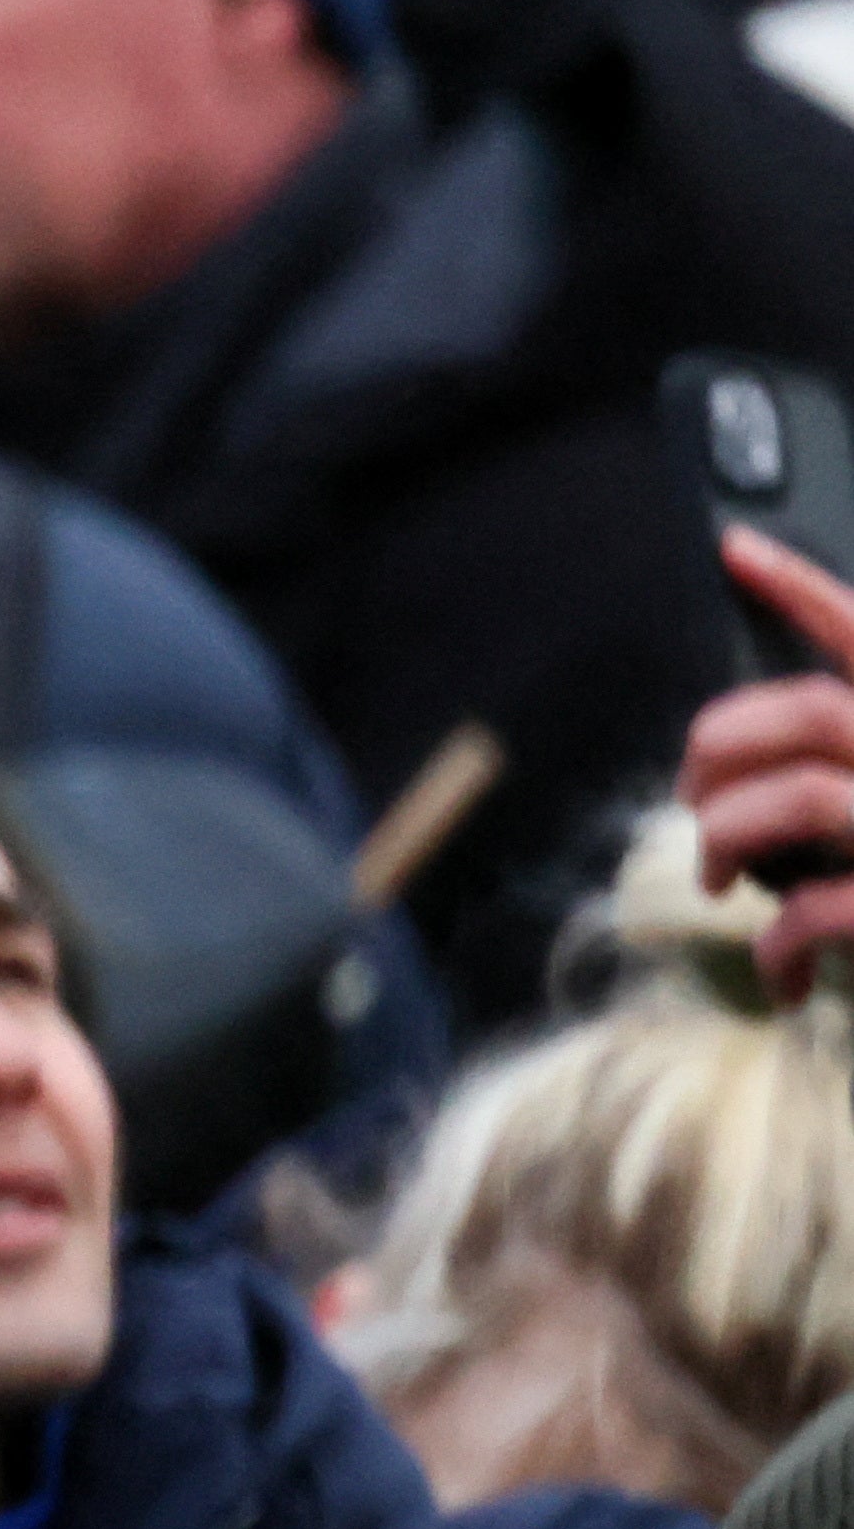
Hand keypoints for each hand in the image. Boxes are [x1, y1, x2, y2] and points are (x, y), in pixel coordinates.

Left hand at [680, 526, 853, 1001]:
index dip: (804, 586)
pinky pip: (819, 910)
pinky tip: (779, 979)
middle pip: (807, 713)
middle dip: (720, 749)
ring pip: (794, 797)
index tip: (736, 549)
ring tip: (719, 882)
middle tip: (691, 799)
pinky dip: (776, 947)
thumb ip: (848, 760)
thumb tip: (749, 769)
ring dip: (728, 837)